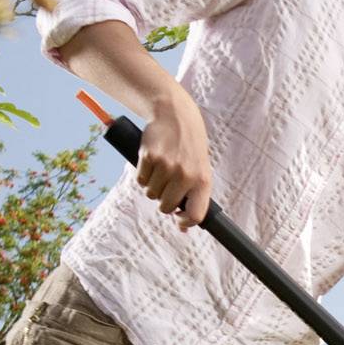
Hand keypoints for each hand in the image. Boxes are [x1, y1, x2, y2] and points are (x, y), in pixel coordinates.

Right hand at [138, 88, 212, 231]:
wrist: (176, 114)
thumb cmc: (190, 147)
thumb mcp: (200, 169)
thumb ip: (194, 197)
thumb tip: (182, 229)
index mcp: (203, 181)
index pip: (195, 215)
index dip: (184, 222)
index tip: (178, 218)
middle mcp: (186, 175)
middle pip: (166, 207)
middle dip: (163, 201)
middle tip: (166, 186)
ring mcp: (167, 166)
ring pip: (151, 194)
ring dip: (152, 186)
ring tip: (161, 170)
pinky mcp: (149, 157)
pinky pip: (140, 180)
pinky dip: (143, 175)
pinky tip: (152, 162)